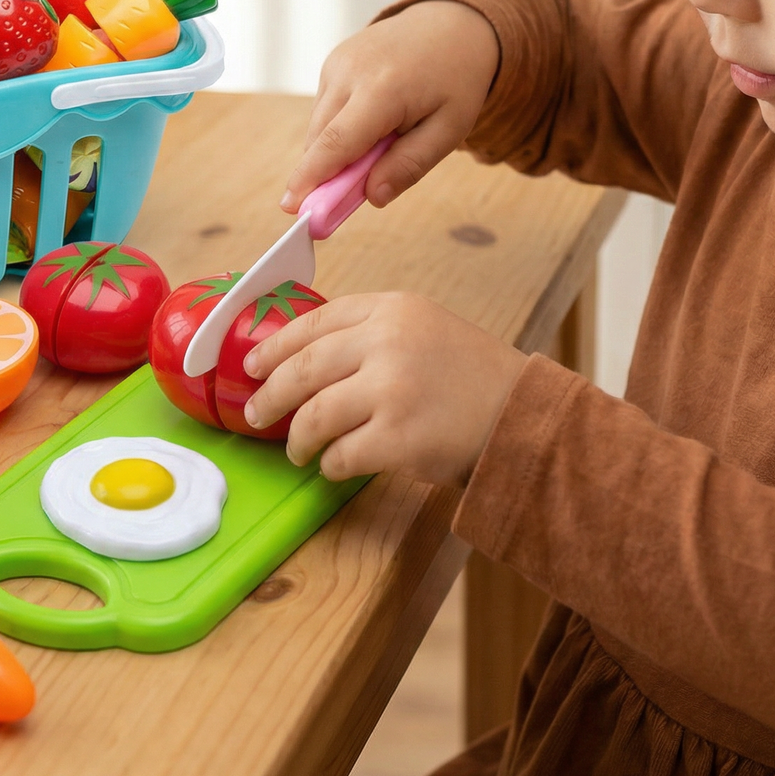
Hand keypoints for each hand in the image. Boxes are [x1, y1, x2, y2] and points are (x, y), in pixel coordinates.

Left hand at [242, 292, 527, 487]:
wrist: (522, 415)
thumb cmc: (470, 376)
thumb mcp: (424, 328)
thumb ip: (371, 332)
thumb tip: (300, 356)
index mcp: (392, 309)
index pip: (315, 320)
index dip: (275, 344)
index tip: (252, 364)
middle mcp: (389, 342)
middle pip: (303, 368)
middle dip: (271, 395)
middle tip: (257, 414)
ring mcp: (392, 390)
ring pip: (314, 414)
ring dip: (297, 438)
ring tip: (296, 450)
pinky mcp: (398, 438)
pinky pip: (341, 454)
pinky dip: (330, 464)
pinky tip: (334, 466)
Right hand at [280, 0, 498, 213]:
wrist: (452, 23)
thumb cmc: (455, 79)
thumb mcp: (449, 129)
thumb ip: (409, 165)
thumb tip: (372, 196)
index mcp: (383, 88)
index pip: (336, 142)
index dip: (311, 179)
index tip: (292, 209)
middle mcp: (351, 71)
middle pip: (320, 139)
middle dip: (324, 176)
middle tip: (342, 201)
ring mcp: (337, 63)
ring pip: (320, 126)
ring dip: (337, 150)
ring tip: (382, 144)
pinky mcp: (333, 62)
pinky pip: (326, 109)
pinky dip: (340, 127)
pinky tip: (372, 121)